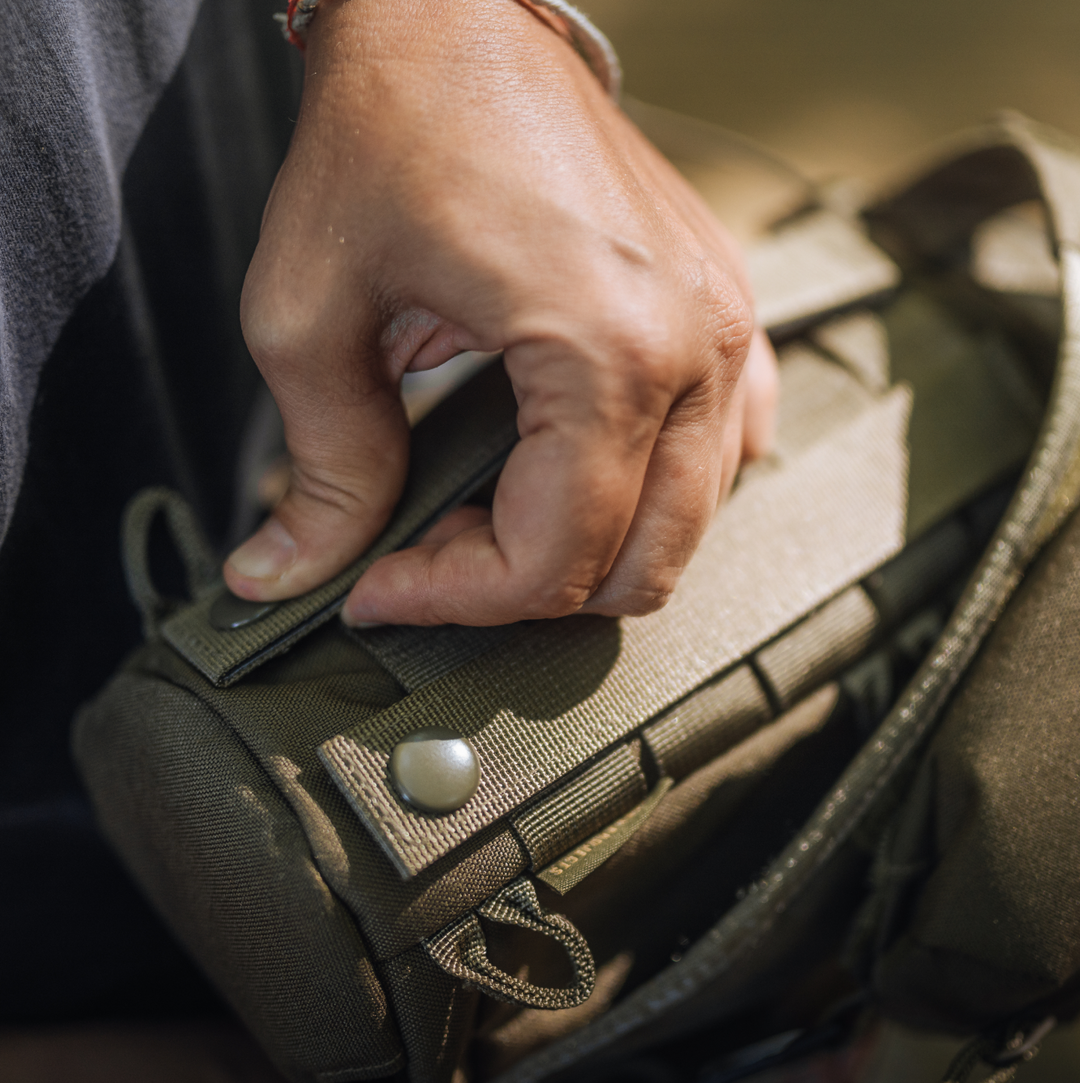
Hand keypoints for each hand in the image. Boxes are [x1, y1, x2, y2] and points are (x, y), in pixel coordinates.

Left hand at [226, 0, 777, 624]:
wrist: (456, 16)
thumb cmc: (385, 130)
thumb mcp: (309, 312)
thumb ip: (320, 469)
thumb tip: (286, 574)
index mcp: (605, 350)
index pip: (552, 560)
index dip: (453, 601)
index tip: (376, 588)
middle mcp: (694, 348)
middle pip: (638, 566)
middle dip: (521, 589)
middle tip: (429, 551)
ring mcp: (726, 330)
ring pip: (686, 526)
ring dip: (584, 549)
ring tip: (488, 508)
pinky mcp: (724, 313)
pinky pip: (725, 455)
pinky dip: (652, 494)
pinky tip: (578, 468)